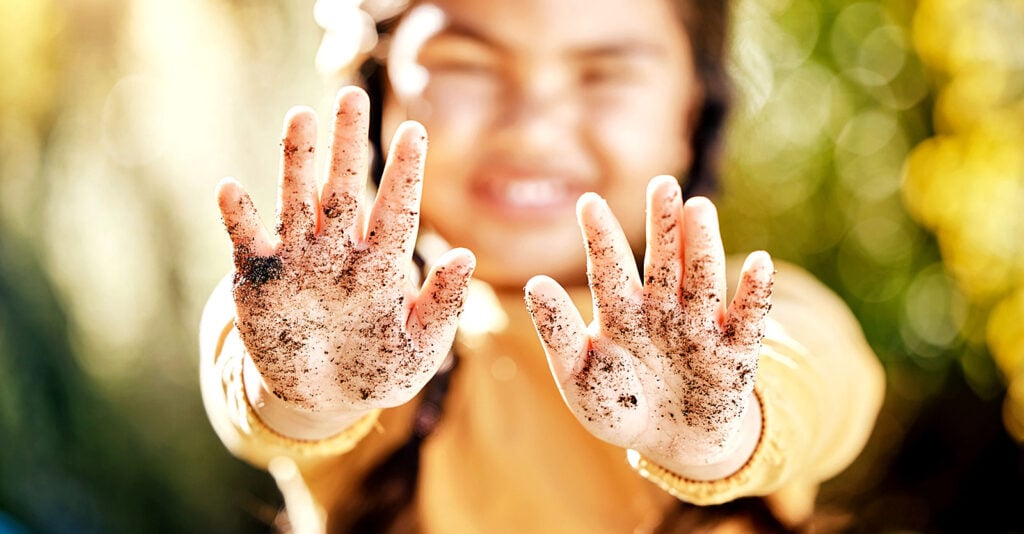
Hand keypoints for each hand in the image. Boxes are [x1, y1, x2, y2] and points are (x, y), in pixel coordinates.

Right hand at [217, 87, 474, 416]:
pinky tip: (231, 187)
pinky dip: (239, 216)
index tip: (415, 130)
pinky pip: (247, 240)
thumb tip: (468, 256)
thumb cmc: (377, 370)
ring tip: (300, 116)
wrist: (321, 399)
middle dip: (347, 145)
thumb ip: (443, 305)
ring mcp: (297, 260)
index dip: (405, 171)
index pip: (397, 208)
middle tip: (351, 95)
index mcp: (382, 264)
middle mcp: (339, 250)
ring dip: (296, 161)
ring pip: (297, 201)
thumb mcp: (420, 347)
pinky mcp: (258, 277)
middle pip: (343, 189)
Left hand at [524, 175, 772, 474]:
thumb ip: (559, 333)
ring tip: (699, 208)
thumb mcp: (579, 377)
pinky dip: (756, 294)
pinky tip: (760, 263)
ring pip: (702, 281)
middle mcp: (663, 309)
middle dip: (663, 224)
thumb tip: (533, 283)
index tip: (588, 202)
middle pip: (663, 261)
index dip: (601, 236)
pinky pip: (748, 321)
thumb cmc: (619, 406)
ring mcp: (701, 327)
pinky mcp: (736, 354)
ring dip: (701, 246)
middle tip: (662, 184)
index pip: (609, 268)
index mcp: (621, 310)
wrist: (669, 444)